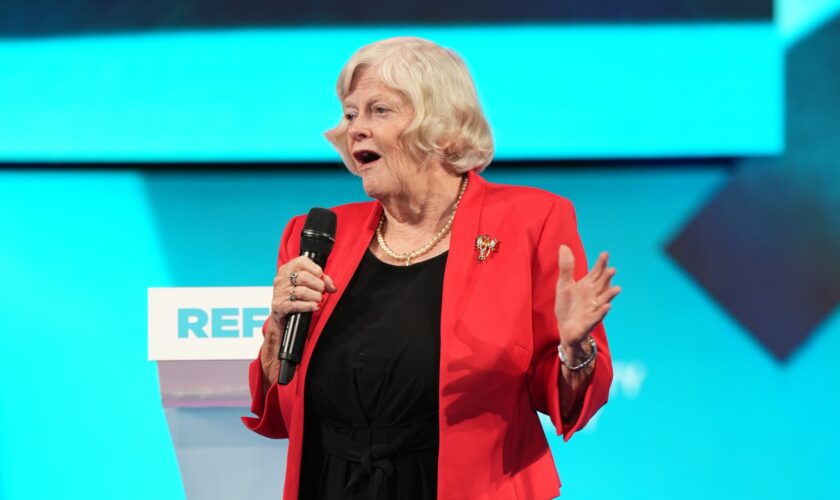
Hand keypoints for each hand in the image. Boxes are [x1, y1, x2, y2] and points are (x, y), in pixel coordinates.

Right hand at [260, 256, 336, 388]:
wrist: (282, 317)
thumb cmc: (296, 297)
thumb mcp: (306, 285)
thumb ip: (321, 281)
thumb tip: (332, 286)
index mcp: (287, 269)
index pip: (302, 261)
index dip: (316, 270)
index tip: (321, 277)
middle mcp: (281, 279)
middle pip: (303, 277)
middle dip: (317, 285)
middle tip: (321, 292)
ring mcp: (279, 293)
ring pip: (301, 291)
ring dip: (314, 297)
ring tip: (318, 300)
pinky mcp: (279, 306)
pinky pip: (296, 305)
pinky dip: (309, 306)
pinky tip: (314, 307)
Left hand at [554, 245, 619, 350]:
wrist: (565, 327)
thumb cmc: (566, 305)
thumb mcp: (564, 284)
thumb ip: (566, 267)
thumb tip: (563, 246)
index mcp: (587, 285)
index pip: (596, 272)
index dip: (601, 264)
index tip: (605, 253)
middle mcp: (594, 295)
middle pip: (602, 284)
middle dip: (607, 278)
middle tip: (612, 269)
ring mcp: (593, 308)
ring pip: (604, 300)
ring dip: (610, 294)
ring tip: (618, 288)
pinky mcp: (590, 321)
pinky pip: (597, 316)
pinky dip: (602, 312)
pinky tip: (607, 306)